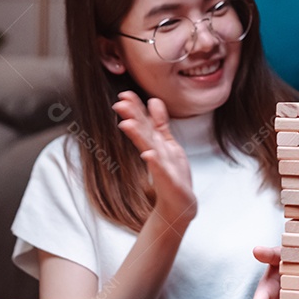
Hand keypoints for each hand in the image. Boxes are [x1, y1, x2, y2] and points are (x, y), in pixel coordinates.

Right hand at [112, 91, 196, 221]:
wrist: (179, 203)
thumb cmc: (172, 174)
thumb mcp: (167, 143)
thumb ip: (159, 123)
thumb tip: (153, 100)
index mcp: (155, 143)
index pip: (143, 122)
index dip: (135, 108)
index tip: (124, 95)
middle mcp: (155, 152)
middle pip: (143, 132)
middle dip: (132, 117)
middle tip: (119, 104)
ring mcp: (160, 166)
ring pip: (148, 147)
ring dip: (138, 136)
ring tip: (127, 124)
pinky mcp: (168, 180)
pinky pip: (160, 169)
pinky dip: (154, 161)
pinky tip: (149, 154)